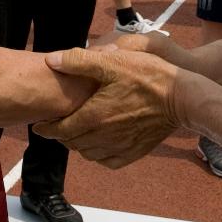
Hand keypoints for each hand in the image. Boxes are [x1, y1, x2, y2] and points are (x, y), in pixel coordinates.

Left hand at [34, 47, 181, 168]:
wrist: (182, 98)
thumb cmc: (148, 76)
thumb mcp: (112, 61)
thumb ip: (79, 61)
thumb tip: (51, 61)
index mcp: (93, 116)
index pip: (60, 130)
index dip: (46, 128)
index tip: (39, 126)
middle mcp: (103, 137)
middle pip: (72, 143)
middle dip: (61, 136)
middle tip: (57, 126)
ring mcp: (120, 147)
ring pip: (88, 153)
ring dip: (78, 145)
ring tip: (76, 134)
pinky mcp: (135, 152)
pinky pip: (108, 161)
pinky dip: (98, 155)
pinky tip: (99, 145)